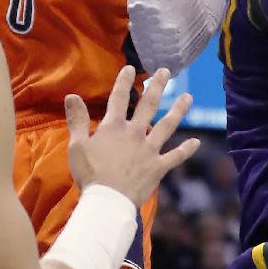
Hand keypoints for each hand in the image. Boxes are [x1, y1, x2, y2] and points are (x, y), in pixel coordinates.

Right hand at [65, 65, 199, 207]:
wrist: (108, 200)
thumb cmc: (89, 174)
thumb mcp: (77, 146)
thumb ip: (77, 120)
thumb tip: (71, 95)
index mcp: (114, 127)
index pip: (118, 98)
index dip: (123, 81)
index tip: (130, 68)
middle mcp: (135, 133)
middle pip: (148, 105)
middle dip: (157, 86)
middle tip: (166, 71)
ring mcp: (149, 150)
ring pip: (167, 125)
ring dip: (178, 110)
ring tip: (188, 97)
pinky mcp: (158, 167)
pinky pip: (175, 157)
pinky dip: (186, 150)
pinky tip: (196, 142)